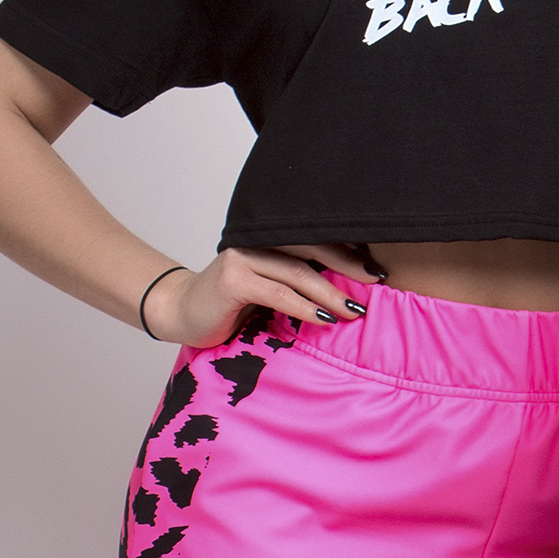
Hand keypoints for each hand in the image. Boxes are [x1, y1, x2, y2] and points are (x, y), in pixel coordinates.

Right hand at [143, 243, 376, 350]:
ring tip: (354, 309)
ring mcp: (242, 258)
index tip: (376, 266)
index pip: (314, 239)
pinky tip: (323, 318)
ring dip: (330, 292)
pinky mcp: (232, 280)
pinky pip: (277, 293)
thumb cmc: (229, 306)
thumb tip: (348, 292)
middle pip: (311, 248)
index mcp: (268, 240)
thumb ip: (296, 283)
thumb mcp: (268, 291)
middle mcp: (256, 242)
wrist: (181, 313)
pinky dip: (304, 306)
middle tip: (377, 280)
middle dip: (348, 264)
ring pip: (297, 272)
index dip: (347, 250)